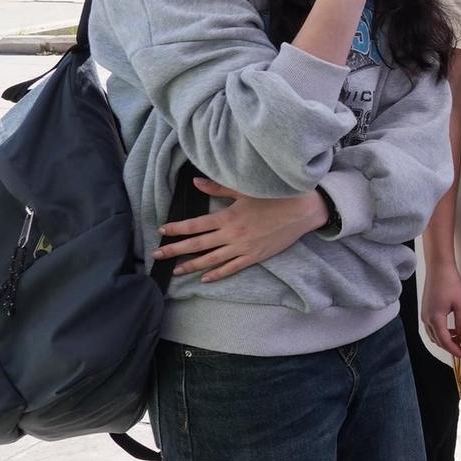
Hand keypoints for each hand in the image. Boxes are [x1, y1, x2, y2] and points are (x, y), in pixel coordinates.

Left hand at [154, 178, 325, 281]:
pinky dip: (218, 274)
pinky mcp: (255, 256)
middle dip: (175, 250)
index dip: (177, 229)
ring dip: (191, 265)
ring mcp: (243, 248)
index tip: (162, 231)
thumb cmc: (275, 197)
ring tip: (176, 270)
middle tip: (157, 255)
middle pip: (197, 245)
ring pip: (211, 260)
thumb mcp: (245, 189)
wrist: (303, 211)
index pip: (195, 225)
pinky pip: (232, 268)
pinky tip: (205, 278)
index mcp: (228, 216)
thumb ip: (218, 187)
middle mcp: (232, 234)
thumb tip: (195, 182)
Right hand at [421, 256, 460, 358]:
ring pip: (435, 335)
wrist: (439, 268)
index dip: (456, 351)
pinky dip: (442, 333)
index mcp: (435, 319)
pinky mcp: (426, 310)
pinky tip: (453, 331)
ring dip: (446, 340)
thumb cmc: (450, 283)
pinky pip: (433, 328)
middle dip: (452, 347)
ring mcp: (424, 315)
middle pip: (438, 341)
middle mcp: (426, 319)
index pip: (445, 342)